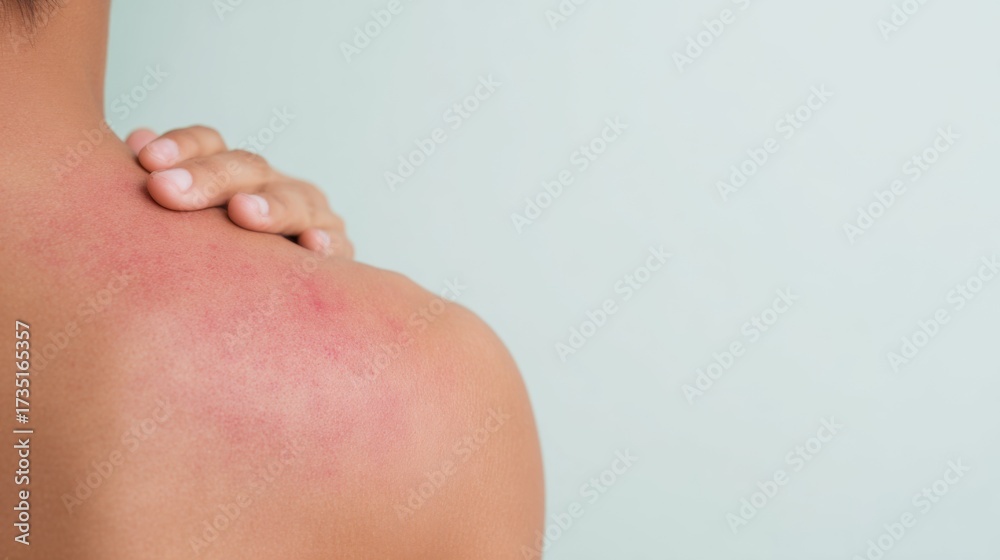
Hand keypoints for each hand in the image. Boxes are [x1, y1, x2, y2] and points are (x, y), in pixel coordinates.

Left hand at [126, 126, 352, 257]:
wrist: (280, 304)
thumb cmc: (215, 255)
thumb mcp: (186, 218)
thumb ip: (163, 181)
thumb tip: (137, 140)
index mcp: (232, 172)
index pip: (209, 144)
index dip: (181, 147)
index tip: (147, 160)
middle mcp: (273, 185)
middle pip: (247, 168)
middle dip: (208, 177)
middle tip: (167, 190)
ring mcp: (310, 215)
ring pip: (295, 201)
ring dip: (270, 206)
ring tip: (243, 212)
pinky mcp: (337, 251)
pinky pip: (336, 245)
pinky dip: (326, 243)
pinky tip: (312, 246)